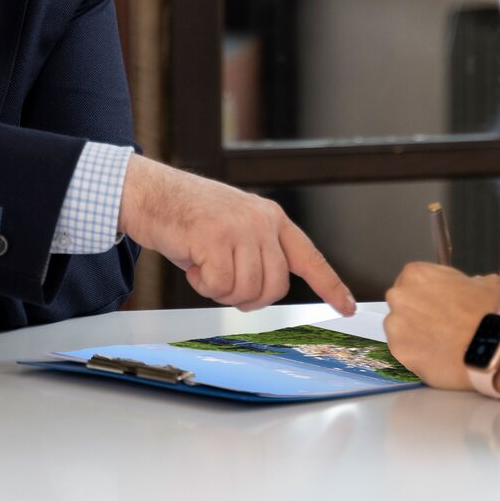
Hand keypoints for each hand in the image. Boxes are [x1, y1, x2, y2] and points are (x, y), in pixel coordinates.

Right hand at [118, 155, 355, 313]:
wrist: (152, 193)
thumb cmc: (190, 217)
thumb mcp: (236, 228)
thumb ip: (258, 253)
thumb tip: (266, 290)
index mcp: (272, 218)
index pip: (309, 257)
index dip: (330, 286)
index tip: (347, 307)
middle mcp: (262, 221)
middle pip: (274, 287)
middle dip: (249, 297)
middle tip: (223, 284)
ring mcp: (240, 228)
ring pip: (247, 290)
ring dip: (222, 290)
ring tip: (205, 265)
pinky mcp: (214, 237)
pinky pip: (220, 286)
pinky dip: (204, 284)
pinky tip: (194, 262)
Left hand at [382, 262, 499, 389]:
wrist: (491, 348)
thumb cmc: (490, 310)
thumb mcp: (489, 284)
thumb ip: (473, 281)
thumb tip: (474, 285)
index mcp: (416, 274)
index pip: (413, 281)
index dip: (428, 294)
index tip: (442, 305)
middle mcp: (398, 297)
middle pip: (403, 305)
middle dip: (417, 314)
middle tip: (441, 326)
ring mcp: (395, 326)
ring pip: (400, 330)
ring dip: (415, 336)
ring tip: (440, 346)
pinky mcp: (398, 353)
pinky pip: (406, 353)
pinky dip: (418, 357)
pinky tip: (437, 359)